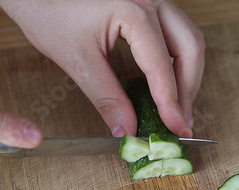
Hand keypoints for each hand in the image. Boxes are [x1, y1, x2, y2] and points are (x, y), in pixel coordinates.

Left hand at [0, 0, 204, 137]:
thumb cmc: (47, 11)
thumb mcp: (77, 60)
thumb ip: (106, 97)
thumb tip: (128, 128)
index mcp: (134, 11)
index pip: (162, 66)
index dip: (172, 103)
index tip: (177, 128)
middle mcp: (151, 0)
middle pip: (190, 48)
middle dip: (188, 89)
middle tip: (181, 121)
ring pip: (189, 39)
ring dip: (188, 75)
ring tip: (178, 107)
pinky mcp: (148, 4)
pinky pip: (177, 33)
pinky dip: (178, 61)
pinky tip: (168, 82)